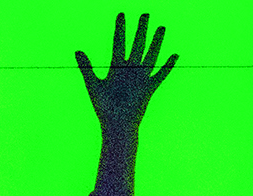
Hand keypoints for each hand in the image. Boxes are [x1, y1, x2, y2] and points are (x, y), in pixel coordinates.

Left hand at [76, 12, 177, 136]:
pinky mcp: (149, 88)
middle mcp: (129, 70)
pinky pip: (160, 74)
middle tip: (145, 13)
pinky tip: (175, 54)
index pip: (118, 42)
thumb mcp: (93, 85)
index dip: (120, 28)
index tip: (121, 14)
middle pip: (136, 44)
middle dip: (140, 29)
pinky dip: (167, 65)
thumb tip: (77, 50)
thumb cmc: (103, 108)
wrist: (116, 125)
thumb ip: (86, 67)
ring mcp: (140, 78)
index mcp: (115, 68)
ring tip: (161, 27)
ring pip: (150, 55)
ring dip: (156, 42)